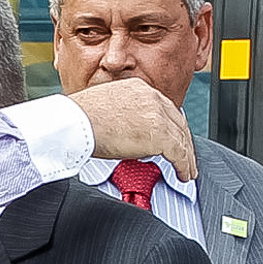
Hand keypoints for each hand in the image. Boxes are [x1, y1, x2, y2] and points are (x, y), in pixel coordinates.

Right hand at [66, 76, 197, 182]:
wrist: (74, 123)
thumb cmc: (78, 119)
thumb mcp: (106, 107)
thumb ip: (124, 114)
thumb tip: (127, 131)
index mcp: (139, 89)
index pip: (164, 108)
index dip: (172, 126)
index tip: (173, 138)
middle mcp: (152, 98)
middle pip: (178, 122)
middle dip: (183, 141)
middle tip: (185, 155)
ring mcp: (157, 115)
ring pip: (182, 139)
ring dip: (187, 157)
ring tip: (188, 170)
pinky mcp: (160, 135)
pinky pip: (180, 153)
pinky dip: (184, 166)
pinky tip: (184, 174)